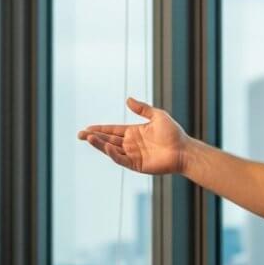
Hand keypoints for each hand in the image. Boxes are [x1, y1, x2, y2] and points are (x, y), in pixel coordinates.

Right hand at [77, 98, 192, 175]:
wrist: (183, 150)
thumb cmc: (173, 133)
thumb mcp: (157, 115)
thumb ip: (142, 109)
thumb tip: (127, 99)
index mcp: (134, 132)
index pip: (112, 130)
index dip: (99, 129)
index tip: (87, 128)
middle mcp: (131, 144)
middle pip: (108, 140)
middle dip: (94, 137)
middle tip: (80, 135)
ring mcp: (133, 155)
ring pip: (111, 150)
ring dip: (99, 144)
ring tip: (88, 138)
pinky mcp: (136, 165)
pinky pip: (121, 159)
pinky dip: (112, 154)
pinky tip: (105, 146)